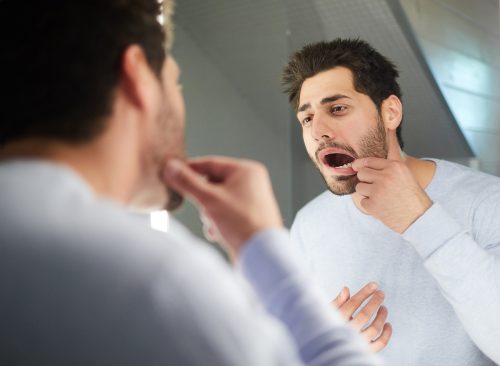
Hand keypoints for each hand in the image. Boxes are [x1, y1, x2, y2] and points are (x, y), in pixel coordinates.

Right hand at [162, 156, 282, 256]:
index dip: (189, 170)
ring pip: (216, 200)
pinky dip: (217, 222)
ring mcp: (250, 200)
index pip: (210, 163)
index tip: (172, 174)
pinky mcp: (247, 217)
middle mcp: (251, 183)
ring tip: (215, 224)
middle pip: (212, 184)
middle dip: (203, 200)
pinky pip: (224, 213)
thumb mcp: (209, 199)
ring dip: (209, 214)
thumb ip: (187, 182)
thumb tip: (170, 167)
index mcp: (247, 171)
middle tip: (204, 210)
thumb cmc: (242, 223)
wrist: (261, 254)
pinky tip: (218, 233)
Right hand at [332, 283, 391, 351]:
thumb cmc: (327, 327)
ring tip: (384, 308)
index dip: (365, 292)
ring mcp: (357, 343)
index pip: (353, 303)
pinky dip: (387, 334)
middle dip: (375, 301)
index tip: (374, 285)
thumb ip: (337, 302)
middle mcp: (348, 332)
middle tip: (381, 293)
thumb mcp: (328, 313)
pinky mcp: (365, 351)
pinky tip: (388, 324)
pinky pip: (380, 343)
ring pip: (374, 328)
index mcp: (337, 320)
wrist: (326, 349)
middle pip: (365, 314)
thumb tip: (346, 289)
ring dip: (382, 316)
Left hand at [352, 157, 432, 232]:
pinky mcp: (373, 205)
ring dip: (366, 193)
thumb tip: (364, 165)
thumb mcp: (405, 175)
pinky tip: (382, 206)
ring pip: (359, 187)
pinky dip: (370, 205)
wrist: (419, 217)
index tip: (355, 166)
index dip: (360, 164)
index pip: (369, 161)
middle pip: (361, 173)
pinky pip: (363, 202)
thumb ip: (388, 169)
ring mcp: (378, 191)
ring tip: (380, 197)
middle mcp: (385, 177)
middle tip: (374, 187)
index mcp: (394, 167)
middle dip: (365, 179)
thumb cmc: (412, 197)